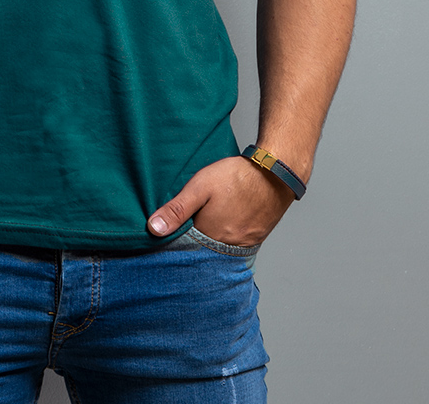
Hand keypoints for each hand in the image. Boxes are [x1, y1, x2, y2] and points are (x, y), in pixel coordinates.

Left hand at [146, 155, 293, 246]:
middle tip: (182, 234)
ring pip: (217, 251)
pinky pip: (233, 246)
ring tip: (199, 231)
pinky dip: (223, 241)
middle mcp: (226, 248)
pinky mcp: (254, 239)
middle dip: (190, 247)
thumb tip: (153, 229)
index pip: (184, 250)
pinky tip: (220, 228)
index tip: (162, 240)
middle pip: (201, 254)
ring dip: (207, 245)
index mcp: (209, 237)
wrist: (275, 173)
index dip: (173, 244)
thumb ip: (177, 209)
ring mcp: (242, 245)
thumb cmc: (236, 178)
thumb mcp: (200, 187)